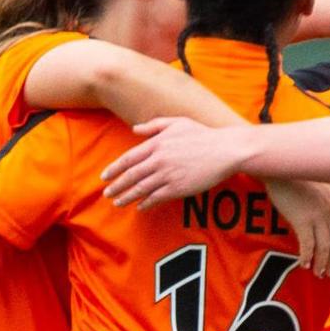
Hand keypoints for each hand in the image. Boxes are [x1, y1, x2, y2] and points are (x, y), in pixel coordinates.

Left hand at [102, 117, 242, 204]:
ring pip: (141, 188)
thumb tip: (134, 129)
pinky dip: (146, 203)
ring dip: (127, 197)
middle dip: (116, 186)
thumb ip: (154, 125)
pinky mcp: (178, 188)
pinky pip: (156, 198)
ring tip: (118, 203)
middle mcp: (159, 160)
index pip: (128, 158)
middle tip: (107, 194)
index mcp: (156, 144)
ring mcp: (168, 175)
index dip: (114, 169)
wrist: (225, 150)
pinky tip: (140, 207)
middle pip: (131, 175)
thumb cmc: (203, 135)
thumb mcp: (177, 123)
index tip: (104, 177)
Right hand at [267, 179, 329, 277]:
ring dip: (322, 263)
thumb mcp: (324, 184)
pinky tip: (304, 265)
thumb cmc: (299, 175)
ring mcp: (317, 215)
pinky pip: (308, 244)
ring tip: (318, 274)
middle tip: (328, 274)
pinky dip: (307, 257)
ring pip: (325, 247)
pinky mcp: (302, 219)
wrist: (281, 167)